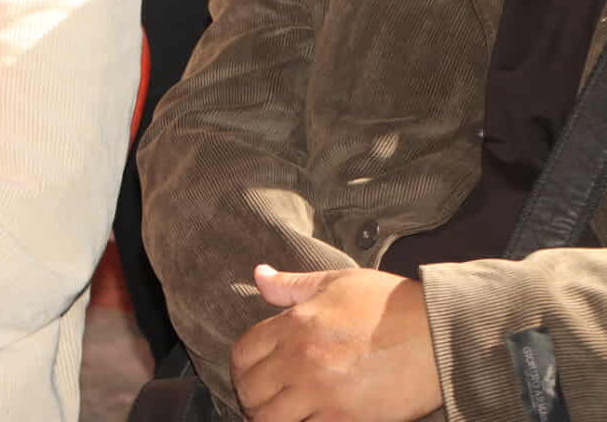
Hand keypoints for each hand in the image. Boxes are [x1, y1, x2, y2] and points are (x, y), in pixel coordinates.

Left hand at [230, 265, 441, 421]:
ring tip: (283, 415)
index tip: (251, 373)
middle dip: (251, 398)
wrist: (441, 333)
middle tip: (264, 400)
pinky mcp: (347, 420)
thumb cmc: (392, 304)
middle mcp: (301, 361)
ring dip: (271, 419)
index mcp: (294, 325)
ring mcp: (323, 394)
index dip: (241, 368)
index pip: (242, 354)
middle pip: (250, 392)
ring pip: (271, 420)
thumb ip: (292, 285)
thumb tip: (259, 275)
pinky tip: (309, 421)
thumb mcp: (337, 282)